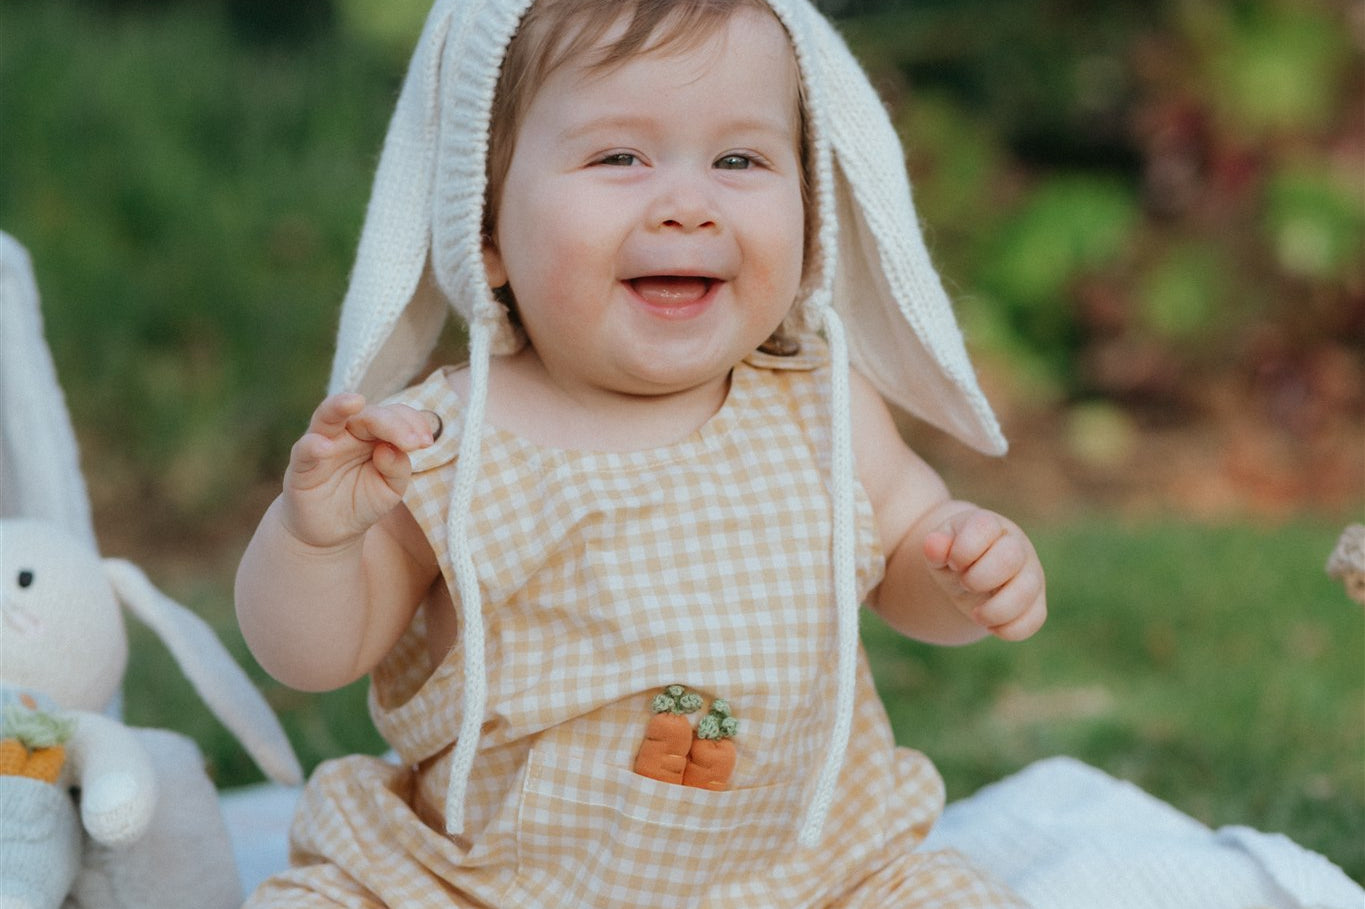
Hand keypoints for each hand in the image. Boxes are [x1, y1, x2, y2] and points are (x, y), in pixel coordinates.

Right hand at [281, 394, 436, 547]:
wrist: (332, 531)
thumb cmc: (364, 501)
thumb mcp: (390, 488)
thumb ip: (397, 468)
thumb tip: (390, 449)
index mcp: (374, 434)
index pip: (394, 415)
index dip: (412, 422)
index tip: (426, 442)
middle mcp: (348, 432)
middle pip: (368, 414)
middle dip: (392, 423)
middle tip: (412, 442)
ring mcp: (323, 444)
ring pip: (328, 416)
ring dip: (339, 406)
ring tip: (355, 402)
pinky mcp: (301, 464)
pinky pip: (305, 449)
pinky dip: (313, 445)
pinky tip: (324, 446)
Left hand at [923, 508, 1045, 640]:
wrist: (970, 575)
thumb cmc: (954, 557)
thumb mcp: (939, 549)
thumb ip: (935, 546)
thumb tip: (933, 544)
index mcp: (990, 525)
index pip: (984, 527)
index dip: (963, 550)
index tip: (953, 562)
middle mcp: (1017, 546)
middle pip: (1009, 558)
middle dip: (978, 578)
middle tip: (964, 584)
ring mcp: (1030, 574)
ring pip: (1026, 591)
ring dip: (995, 610)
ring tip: (976, 614)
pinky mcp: (1035, 602)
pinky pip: (1035, 618)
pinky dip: (1010, 629)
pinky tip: (991, 627)